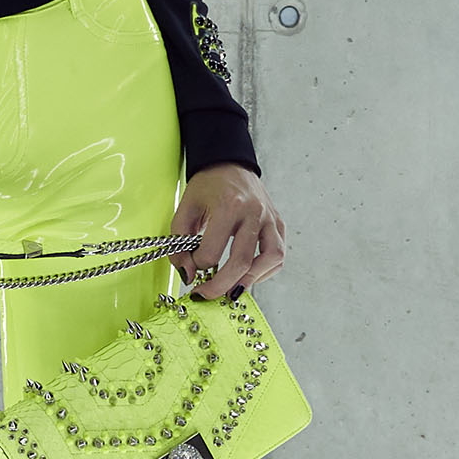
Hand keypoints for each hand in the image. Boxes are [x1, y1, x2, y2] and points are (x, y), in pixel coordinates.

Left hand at [170, 163, 284, 303]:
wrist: (229, 164)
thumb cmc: (207, 186)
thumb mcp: (185, 208)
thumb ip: (179, 241)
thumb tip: (187, 274)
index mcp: (228, 206)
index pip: (212, 251)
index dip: (197, 265)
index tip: (191, 265)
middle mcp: (253, 213)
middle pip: (242, 262)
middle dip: (220, 285)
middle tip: (206, 294)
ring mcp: (270, 218)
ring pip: (269, 260)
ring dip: (249, 280)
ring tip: (231, 290)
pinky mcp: (278, 223)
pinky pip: (278, 254)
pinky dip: (264, 270)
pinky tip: (248, 274)